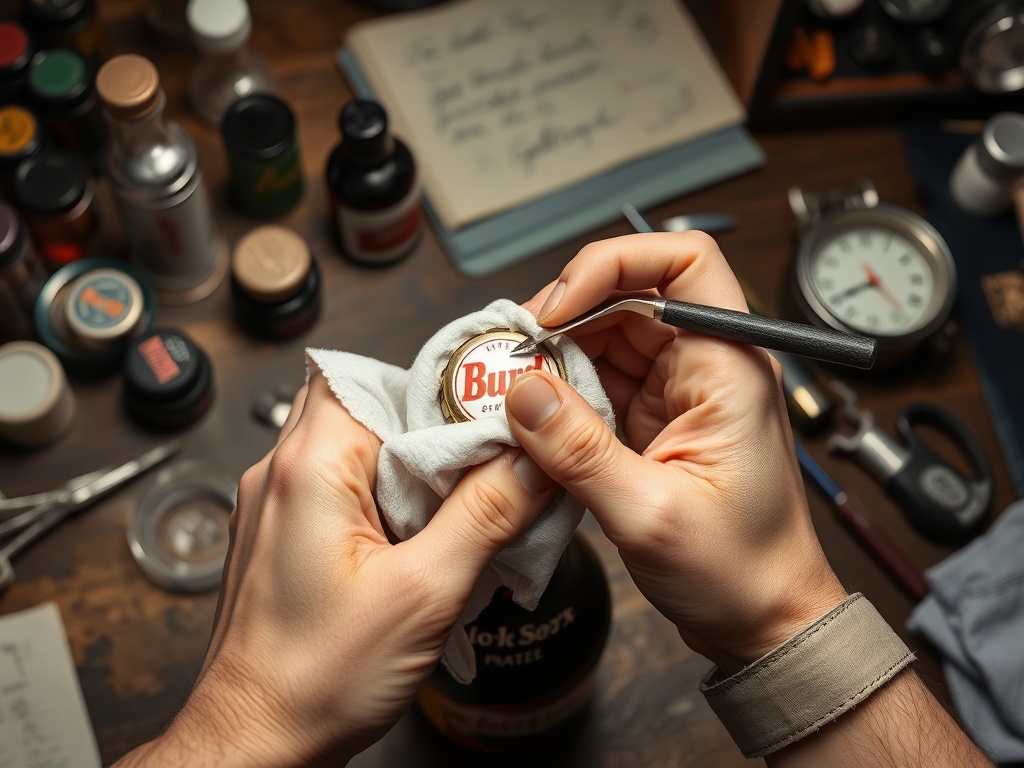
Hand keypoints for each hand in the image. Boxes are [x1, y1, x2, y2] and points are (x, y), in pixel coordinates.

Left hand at [118, 372, 555, 766]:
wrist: (255, 741)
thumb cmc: (314, 678)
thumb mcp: (425, 592)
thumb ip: (486, 514)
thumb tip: (531, 460)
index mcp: (308, 466)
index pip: (379, 379)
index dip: (438, 393)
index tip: (490, 418)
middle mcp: (281, 473)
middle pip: (368, 405)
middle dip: (429, 430)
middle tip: (482, 464)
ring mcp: (278, 504)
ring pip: (357, 447)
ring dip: (409, 468)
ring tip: (456, 506)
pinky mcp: (286, 535)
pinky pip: (342, 488)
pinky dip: (386, 498)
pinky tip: (419, 539)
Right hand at [506, 232, 846, 671]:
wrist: (764, 620)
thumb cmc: (741, 571)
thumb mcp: (650, 515)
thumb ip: (579, 451)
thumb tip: (520, 392)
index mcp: (729, 367)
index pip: (683, 261)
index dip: (616, 263)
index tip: (561, 307)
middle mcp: (705, 366)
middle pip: (629, 294)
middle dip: (566, 313)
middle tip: (513, 353)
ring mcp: (677, 392)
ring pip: (606, 337)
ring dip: (556, 354)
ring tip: (511, 386)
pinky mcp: (652, 420)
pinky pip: (597, 381)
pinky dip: (559, 392)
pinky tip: (530, 416)